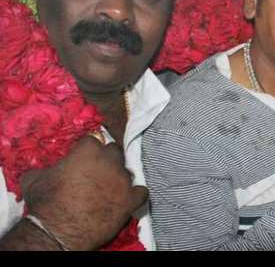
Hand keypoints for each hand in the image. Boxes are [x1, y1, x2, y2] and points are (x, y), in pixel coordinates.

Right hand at [20, 136, 147, 249]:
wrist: (57, 231)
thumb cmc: (45, 203)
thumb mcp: (34, 179)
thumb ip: (44, 169)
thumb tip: (40, 170)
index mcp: (89, 150)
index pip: (93, 140)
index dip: (86, 150)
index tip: (82, 159)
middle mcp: (110, 160)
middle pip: (114, 152)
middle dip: (106, 159)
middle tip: (96, 172)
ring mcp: (123, 180)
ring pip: (128, 171)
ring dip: (119, 177)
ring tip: (109, 189)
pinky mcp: (131, 199)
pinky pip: (141, 192)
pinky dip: (135, 195)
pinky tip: (127, 199)